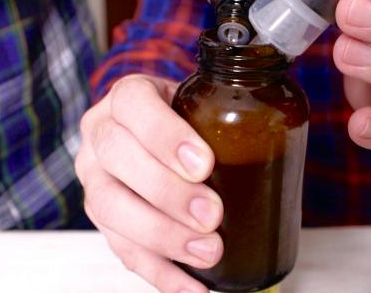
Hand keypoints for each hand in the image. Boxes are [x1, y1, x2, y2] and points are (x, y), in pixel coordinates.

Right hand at [75, 75, 222, 292]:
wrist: (155, 135)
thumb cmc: (186, 119)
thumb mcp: (200, 100)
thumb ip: (223, 108)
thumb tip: (275, 131)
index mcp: (126, 96)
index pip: (133, 104)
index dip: (165, 136)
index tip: (204, 164)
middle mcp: (100, 133)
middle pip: (118, 158)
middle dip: (167, 192)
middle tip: (212, 215)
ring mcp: (95, 177)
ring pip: (110, 207)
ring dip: (162, 235)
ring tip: (208, 253)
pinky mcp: (100, 217)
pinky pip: (120, 248)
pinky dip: (159, 272)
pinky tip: (193, 287)